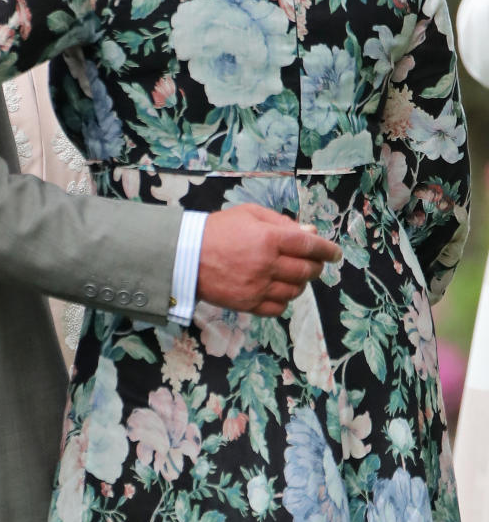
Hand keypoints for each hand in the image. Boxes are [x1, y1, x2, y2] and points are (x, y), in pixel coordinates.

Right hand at [197, 204, 341, 317]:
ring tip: (292, 275)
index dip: (327, 250)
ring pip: (296, 290)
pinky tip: (278, 290)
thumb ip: (282, 223)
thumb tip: (311, 233)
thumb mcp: (249, 214)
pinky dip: (284, 300)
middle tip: (313, 263)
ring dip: (301, 283)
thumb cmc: (218, 230)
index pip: (310, 245)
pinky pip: (279, 307)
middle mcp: (267, 264)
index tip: (335, 253)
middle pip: (307, 270)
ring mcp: (258, 286)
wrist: (186, 255)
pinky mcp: (248, 304)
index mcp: (269, 238)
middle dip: (316, 266)